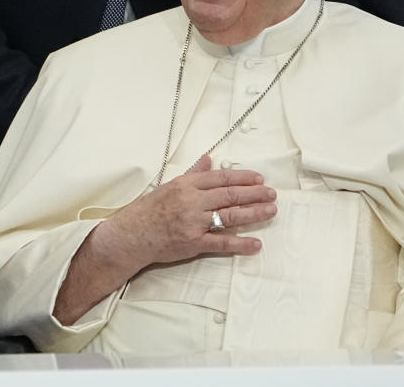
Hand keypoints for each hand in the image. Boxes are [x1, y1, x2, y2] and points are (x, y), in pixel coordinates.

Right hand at [113, 155, 277, 267]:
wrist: (131, 236)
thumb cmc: (148, 210)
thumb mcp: (170, 186)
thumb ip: (193, 173)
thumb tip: (209, 159)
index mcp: (187, 185)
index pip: (221, 178)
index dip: (243, 177)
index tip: (259, 178)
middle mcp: (192, 201)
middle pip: (230, 195)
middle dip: (255, 194)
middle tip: (272, 194)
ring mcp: (194, 223)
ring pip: (230, 216)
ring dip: (253, 213)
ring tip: (270, 211)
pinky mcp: (194, 243)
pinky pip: (222, 243)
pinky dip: (240, 243)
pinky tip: (255, 243)